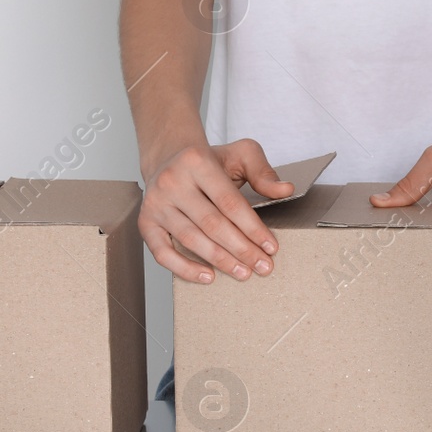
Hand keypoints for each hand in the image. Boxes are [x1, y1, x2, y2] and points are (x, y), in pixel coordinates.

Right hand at [140, 138, 293, 282]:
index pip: (229, 202)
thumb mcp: (241, 154)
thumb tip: (285, 190)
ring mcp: (156, 203)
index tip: (271, 247)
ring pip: (190, 239)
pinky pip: (162, 252)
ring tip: (243, 273)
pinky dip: (184, 268)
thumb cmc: (208, 161)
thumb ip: (263, 172)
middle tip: (263, 266)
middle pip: (212, 224)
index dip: (252, 228)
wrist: (169, 157)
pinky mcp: (146, 222)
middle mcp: (172, 182)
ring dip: (220, 261)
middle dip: (241, 249)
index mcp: (196, 162)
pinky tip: (208, 276)